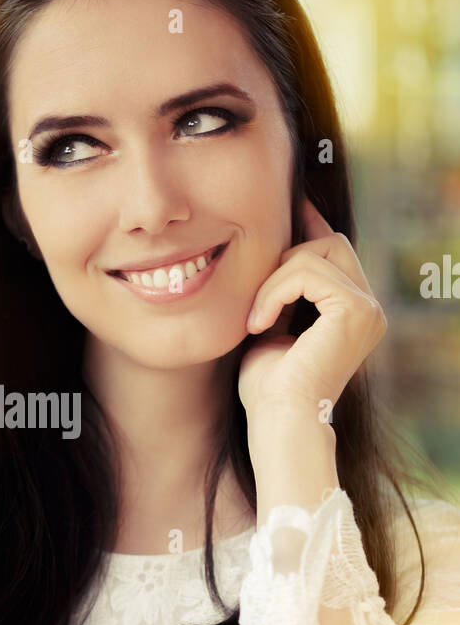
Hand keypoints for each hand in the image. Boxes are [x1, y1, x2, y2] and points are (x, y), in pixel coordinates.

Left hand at [238, 197, 386, 422]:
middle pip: (329, 242)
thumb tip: (267, 254)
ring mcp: (367, 309)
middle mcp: (368, 309)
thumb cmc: (268, 387)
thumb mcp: (270, 327)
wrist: (278, 421)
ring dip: (273, 283)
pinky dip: (275, 292)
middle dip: (285, 259)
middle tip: (258, 301)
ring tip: (256, 320)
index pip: (334, 252)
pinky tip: (261, 324)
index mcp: (352, 313)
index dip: (310, 224)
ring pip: (314, 254)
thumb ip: (278, 293)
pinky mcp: (355, 310)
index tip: (289, 204)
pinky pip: (306, 272)